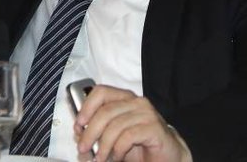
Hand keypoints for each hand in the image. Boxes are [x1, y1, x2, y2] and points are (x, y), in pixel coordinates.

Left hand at [73, 85, 191, 161]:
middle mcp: (136, 102)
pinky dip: (118, 149)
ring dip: (103, 146)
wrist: (167, 157)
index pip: (101, 92)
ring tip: (100, 159)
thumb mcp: (114, 137)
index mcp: (125, 99)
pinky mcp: (154, 127)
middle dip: (90, 133)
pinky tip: (116, 157)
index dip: (86, 108)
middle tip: (83, 149)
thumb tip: (78, 133)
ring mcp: (147, 113)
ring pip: (115, 126)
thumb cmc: (139, 146)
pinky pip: (128, 136)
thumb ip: (98, 132)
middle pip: (105, 111)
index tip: (78, 125)